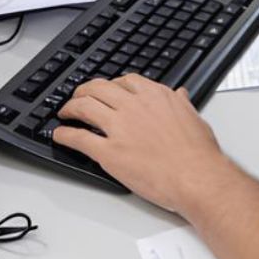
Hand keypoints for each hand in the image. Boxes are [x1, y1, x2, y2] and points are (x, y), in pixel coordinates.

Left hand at [54, 76, 229, 213]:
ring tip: (65, 113)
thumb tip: (181, 95)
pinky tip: (60, 135)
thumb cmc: (198, 153)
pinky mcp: (108, 152)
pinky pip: (79, 138)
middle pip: (99, 89)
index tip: (107, 91)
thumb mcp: (194, 118)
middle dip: (84, 91)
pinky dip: (65, 135)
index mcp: (155, 96)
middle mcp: (134, 106)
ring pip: (84, 107)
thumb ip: (181, 104)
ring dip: (70, 108)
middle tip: (78, 97)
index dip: (111, 85)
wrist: (196, 177)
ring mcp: (119, 128)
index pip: (125, 81)